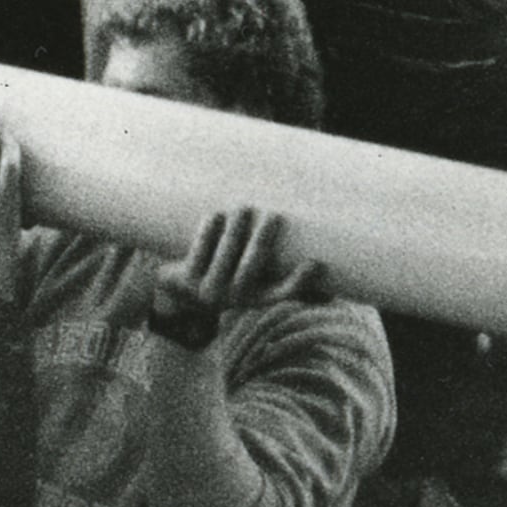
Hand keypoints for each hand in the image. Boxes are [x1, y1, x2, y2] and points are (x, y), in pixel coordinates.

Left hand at [148, 207, 327, 337]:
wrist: (182, 295)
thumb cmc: (231, 278)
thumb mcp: (258, 280)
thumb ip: (288, 274)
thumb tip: (324, 263)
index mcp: (257, 299)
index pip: (283, 293)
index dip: (300, 282)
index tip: (314, 262)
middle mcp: (234, 298)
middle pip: (251, 269)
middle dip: (263, 241)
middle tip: (274, 215)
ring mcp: (209, 290)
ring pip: (224, 258)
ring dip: (235, 231)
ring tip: (244, 208)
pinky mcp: (187, 278)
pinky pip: (198, 253)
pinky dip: (207, 233)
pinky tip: (215, 214)